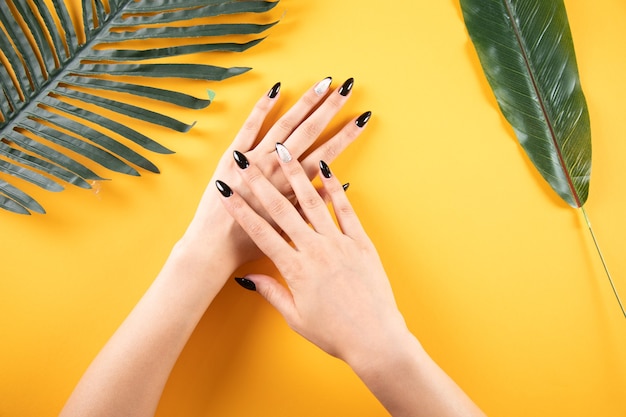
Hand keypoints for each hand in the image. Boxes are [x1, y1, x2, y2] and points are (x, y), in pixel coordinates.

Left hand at [179, 77, 371, 270]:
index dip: (347, 135)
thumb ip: (312, 206)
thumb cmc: (251, 243)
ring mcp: (254, 160)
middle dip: (331, 108)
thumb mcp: (289, 229)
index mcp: (293, 188)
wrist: (214, 247)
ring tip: (322, 83)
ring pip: (285, 124)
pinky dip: (263, 108)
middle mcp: (277, 169)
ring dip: (305, 102)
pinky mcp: (232, 157)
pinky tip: (276, 89)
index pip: (328, 154)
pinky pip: (250, 126)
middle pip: (310, 131)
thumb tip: (335, 186)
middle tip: (346, 87)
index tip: (362, 118)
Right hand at [216, 143, 409, 365]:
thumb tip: (247, 278)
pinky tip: (326, 169)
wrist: (374, 339)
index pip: (260, 232)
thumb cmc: (334, 333)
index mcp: (295, 270)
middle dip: (261, 183)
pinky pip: (346, 210)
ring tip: (283, 151)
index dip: (241, 210)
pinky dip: (336, 188)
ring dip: (295, 175)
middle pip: (282, 210)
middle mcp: (315, 251)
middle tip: (247, 161)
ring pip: (313, 202)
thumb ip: (271, 292)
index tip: (227, 192)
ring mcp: (340, 244)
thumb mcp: (296, 317)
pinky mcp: (361, 243)